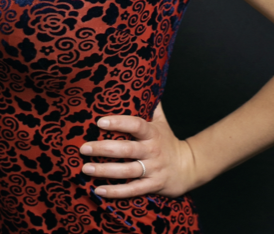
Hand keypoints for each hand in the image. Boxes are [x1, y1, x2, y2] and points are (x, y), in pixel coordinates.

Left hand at [79, 102, 196, 198]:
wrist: (189, 167)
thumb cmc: (168, 141)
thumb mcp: (162, 122)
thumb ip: (152, 105)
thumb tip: (146, 82)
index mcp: (152, 133)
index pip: (136, 125)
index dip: (119, 122)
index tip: (100, 121)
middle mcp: (152, 150)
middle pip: (127, 149)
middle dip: (103, 149)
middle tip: (84, 147)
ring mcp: (153, 169)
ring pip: (126, 171)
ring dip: (104, 170)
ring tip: (85, 168)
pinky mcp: (153, 186)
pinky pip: (132, 190)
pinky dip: (115, 192)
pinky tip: (98, 190)